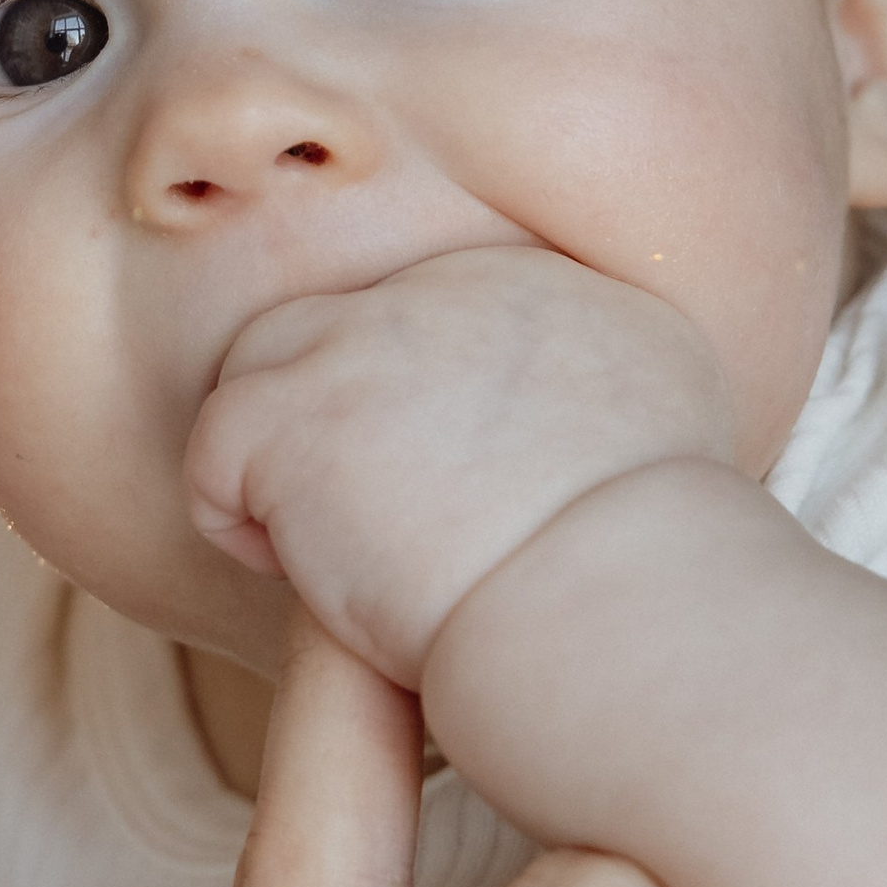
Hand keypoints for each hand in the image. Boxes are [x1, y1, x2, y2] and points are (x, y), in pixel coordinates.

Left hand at [185, 247, 732, 684]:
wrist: (609, 603)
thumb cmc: (647, 565)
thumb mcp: (669, 422)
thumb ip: (599, 388)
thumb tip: (560, 421)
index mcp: (543, 285)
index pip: (435, 318)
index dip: (421, 415)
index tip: (459, 501)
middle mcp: (448, 283)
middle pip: (350, 324)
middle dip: (342, 414)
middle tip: (383, 519)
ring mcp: (362, 337)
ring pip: (269, 363)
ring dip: (285, 453)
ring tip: (337, 546)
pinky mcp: (292, 407)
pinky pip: (217, 441)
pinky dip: (239, 518)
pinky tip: (305, 574)